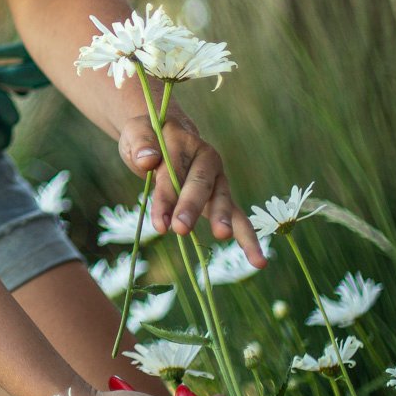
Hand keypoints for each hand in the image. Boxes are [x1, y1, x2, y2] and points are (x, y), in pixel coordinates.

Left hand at [118, 113, 266, 267]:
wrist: (163, 135)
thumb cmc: (146, 137)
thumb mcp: (136, 133)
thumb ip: (140, 143)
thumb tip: (148, 160)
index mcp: (185, 142)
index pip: (173, 171)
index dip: (166, 197)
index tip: (159, 224)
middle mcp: (206, 159)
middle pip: (200, 184)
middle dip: (191, 207)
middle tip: (181, 229)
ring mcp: (217, 179)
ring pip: (223, 200)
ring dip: (223, 219)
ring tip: (222, 236)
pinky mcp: (221, 197)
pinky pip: (237, 218)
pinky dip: (247, 239)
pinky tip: (259, 262)